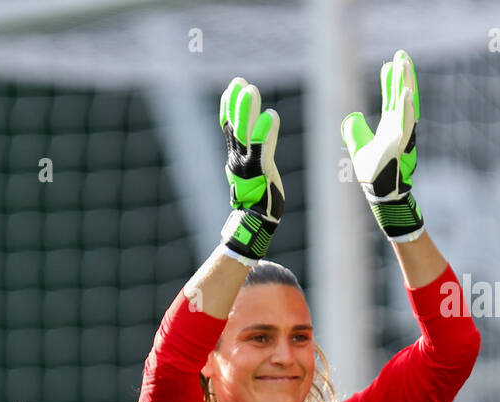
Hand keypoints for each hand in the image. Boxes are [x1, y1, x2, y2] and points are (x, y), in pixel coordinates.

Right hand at [219, 77, 284, 259]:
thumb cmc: (260, 198)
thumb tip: (256, 132)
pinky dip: (265, 132)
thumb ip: (255, 152)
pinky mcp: (260, 172)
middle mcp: (237, 159)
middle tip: (239, 82)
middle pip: (234, 126)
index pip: (228, 127)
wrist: (257, 222)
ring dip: (247, 111)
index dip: (229, 106)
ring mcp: (247, 166)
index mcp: (235, 158)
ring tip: (251, 90)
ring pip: (244, 133)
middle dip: (236, 103)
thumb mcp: (254, 171)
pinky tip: (270, 115)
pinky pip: (261, 149)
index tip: (232, 87)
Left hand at [341, 49, 423, 242]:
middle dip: (402, 75)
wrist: (380, 194)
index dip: (391, 82)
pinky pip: (406, 123)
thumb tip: (352, 115)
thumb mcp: (359, 149)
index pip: (392, 99)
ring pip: (406, 104)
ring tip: (403, 64)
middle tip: (401, 54)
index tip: (390, 63)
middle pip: (401, 96)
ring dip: (405, 84)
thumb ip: (355, 131)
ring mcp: (402, 135)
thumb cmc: (373, 175)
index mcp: (390, 127)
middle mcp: (399, 128)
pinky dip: (406, 107)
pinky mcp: (402, 144)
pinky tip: (405, 92)